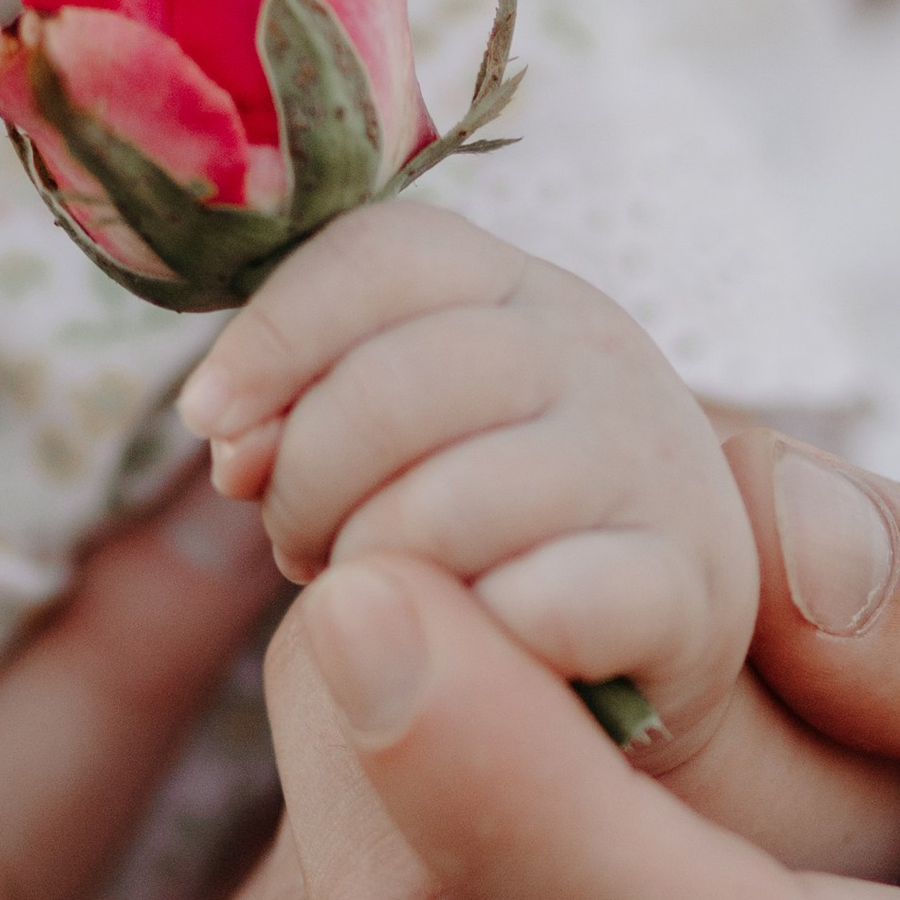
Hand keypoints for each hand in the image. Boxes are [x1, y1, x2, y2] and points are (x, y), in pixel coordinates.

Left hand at [179, 203, 756, 767]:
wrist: (646, 647)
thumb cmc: (485, 531)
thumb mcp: (392, 445)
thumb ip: (300, 415)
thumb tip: (231, 443)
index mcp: (515, 291)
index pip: (385, 252)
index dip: (276, 332)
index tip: (210, 422)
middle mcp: (598, 351)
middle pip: (402, 382)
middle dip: (310, 480)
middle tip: (296, 548)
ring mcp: (651, 465)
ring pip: (453, 504)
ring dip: (376, 574)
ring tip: (378, 605)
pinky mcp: (688, 587)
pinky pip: (541, 606)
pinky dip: (476, 635)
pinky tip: (473, 642)